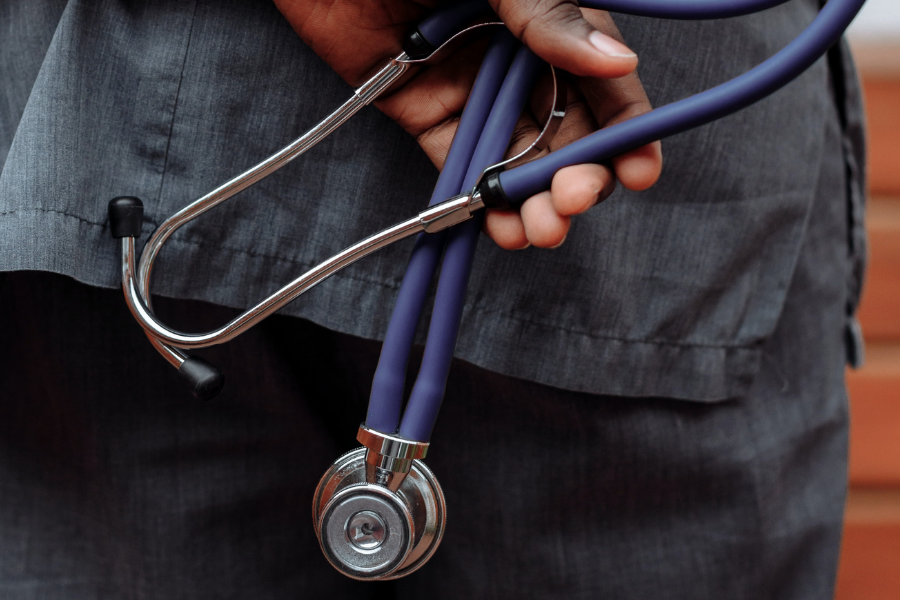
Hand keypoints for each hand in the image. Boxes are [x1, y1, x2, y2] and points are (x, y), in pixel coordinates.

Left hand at [272, 0, 661, 248]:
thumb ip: (550, 13)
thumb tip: (617, 61)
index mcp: (548, 14)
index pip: (602, 77)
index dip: (625, 128)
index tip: (638, 172)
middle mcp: (517, 54)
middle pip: (564, 128)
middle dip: (576, 175)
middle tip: (571, 202)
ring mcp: (471, 85)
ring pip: (515, 155)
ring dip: (531, 200)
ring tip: (539, 231)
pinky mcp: (422, 109)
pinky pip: (460, 160)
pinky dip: (479, 198)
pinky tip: (499, 225)